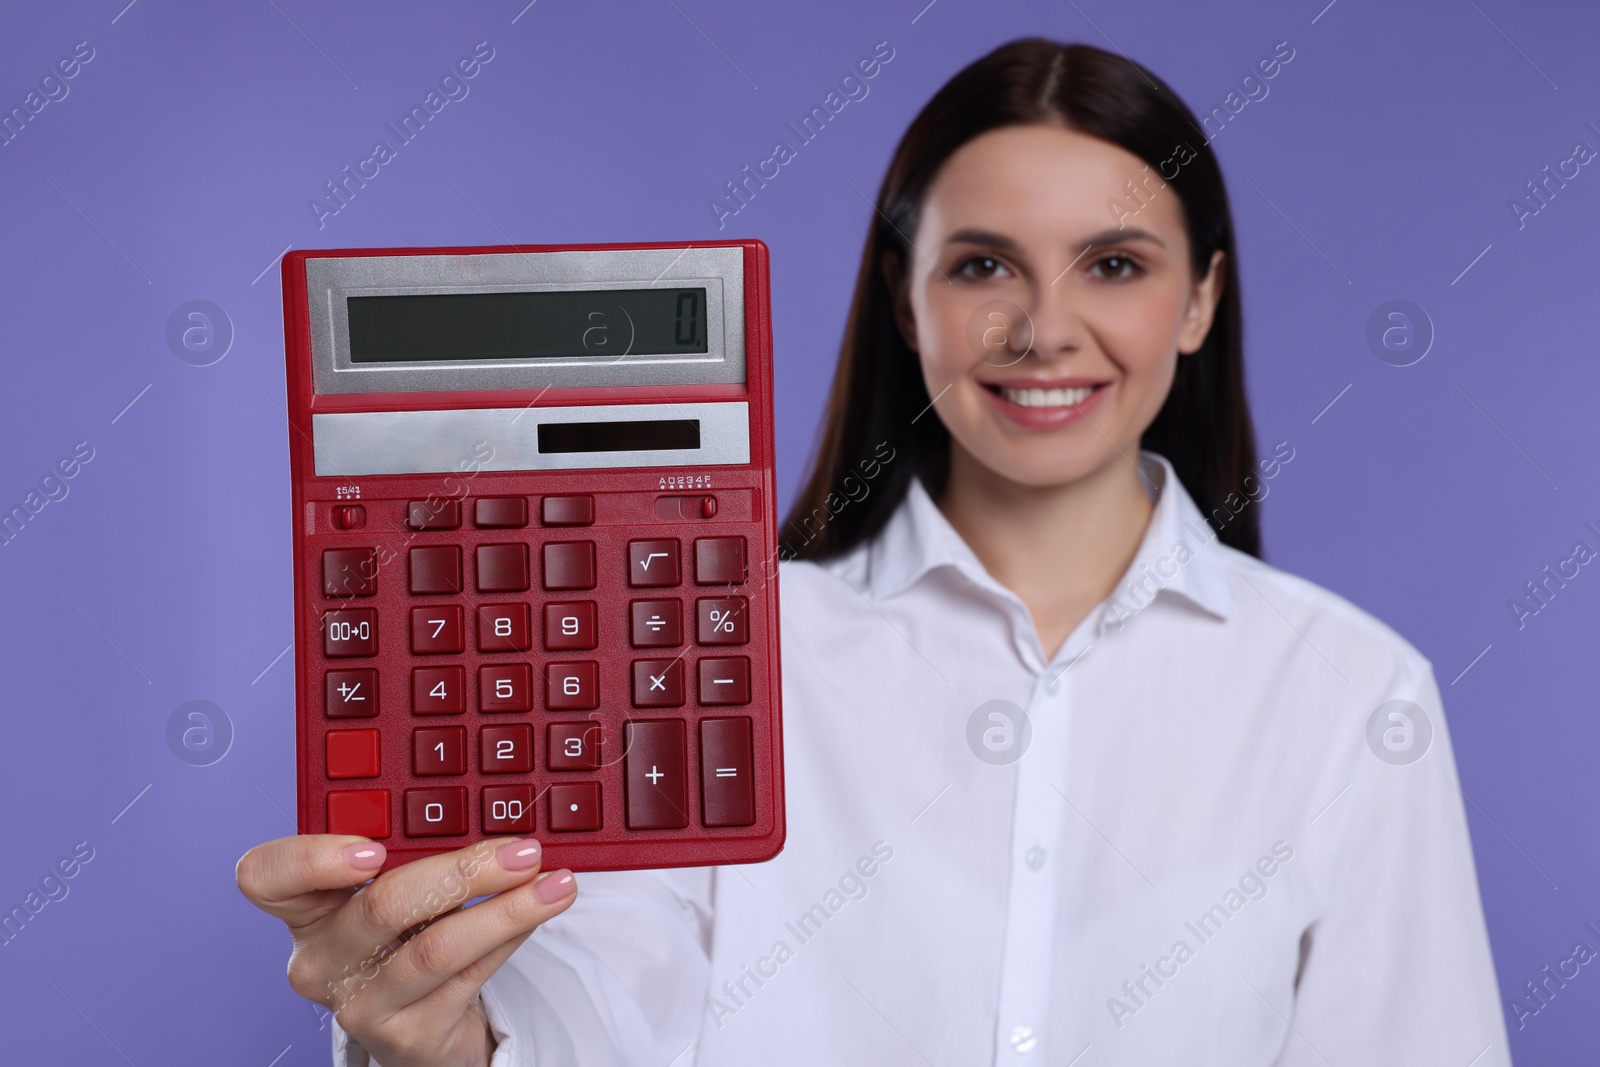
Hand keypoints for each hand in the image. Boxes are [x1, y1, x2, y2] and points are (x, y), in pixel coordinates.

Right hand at [236, 834, 575, 1066]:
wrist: (423, 1025)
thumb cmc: (406, 935)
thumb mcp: (396, 885)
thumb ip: (413, 846)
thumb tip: (486, 807)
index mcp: (305, 907)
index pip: (267, 876)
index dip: (312, 858)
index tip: (372, 848)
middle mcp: (320, 958)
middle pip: (382, 905)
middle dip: (464, 870)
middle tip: (521, 850)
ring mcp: (359, 1003)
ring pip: (437, 947)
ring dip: (507, 908)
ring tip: (553, 884)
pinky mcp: (405, 1035)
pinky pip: (468, 976)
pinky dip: (510, 936)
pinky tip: (536, 912)